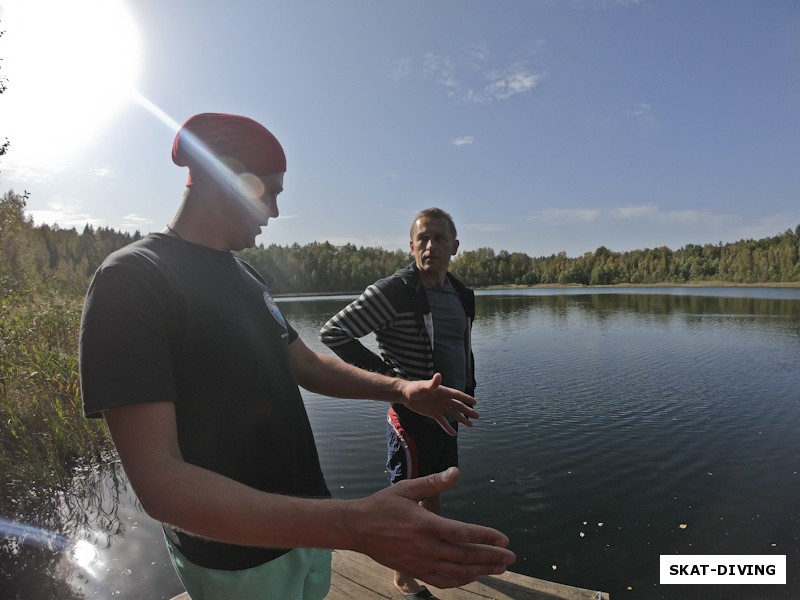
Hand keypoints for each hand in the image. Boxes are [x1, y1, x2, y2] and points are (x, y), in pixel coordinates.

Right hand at [345, 468, 514, 588]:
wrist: (357, 528)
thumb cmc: (382, 505)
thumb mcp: (406, 488)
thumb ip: (432, 482)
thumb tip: (455, 471)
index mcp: (425, 524)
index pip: (462, 533)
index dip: (485, 537)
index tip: (503, 539)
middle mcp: (425, 546)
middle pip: (464, 555)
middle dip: (491, 557)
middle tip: (510, 558)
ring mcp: (420, 562)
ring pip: (457, 571)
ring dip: (480, 570)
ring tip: (499, 568)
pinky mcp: (414, 571)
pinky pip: (442, 581)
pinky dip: (460, 580)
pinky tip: (473, 576)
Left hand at [400, 373, 478, 435]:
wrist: (406, 395)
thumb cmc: (415, 388)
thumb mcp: (423, 386)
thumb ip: (432, 383)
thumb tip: (439, 375)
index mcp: (443, 392)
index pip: (457, 395)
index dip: (466, 398)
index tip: (475, 403)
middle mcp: (443, 400)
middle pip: (458, 406)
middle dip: (467, 411)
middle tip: (477, 416)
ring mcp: (439, 407)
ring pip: (453, 414)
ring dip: (461, 419)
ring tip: (470, 425)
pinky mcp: (433, 414)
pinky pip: (443, 421)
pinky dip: (448, 427)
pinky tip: (454, 433)